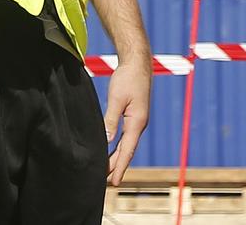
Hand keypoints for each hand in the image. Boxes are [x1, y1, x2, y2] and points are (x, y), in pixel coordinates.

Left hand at [102, 50, 150, 185]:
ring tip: (107, 171)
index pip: (126, 150)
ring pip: (127, 144)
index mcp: (136, 122)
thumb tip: (106, 140)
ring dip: (118, 158)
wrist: (137, 63)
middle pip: (127, 151)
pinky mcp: (134, 115)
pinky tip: (113, 150)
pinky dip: (119, 146)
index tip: (114, 182)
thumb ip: (111, 119)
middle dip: (117, 166)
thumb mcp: (117, 98)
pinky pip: (126, 136)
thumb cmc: (128, 78)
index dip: (119, 167)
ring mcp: (137, 120)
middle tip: (106, 183)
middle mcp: (139, 124)